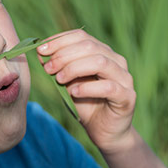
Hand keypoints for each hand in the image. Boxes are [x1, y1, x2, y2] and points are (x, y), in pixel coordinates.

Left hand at [37, 29, 136, 153]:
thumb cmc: (85, 104)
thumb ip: (57, 67)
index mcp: (102, 53)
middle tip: (47, 68)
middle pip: (89, 46)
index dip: (59, 40)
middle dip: (63, 55)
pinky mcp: (127, 97)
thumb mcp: (67, 83)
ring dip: (74, 68)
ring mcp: (124, 78)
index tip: (40, 49)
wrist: (103, 131)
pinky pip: (108, 87)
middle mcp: (116, 61)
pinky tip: (73, 93)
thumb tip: (40, 53)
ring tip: (59, 80)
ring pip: (100, 62)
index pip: (82, 36)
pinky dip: (87, 88)